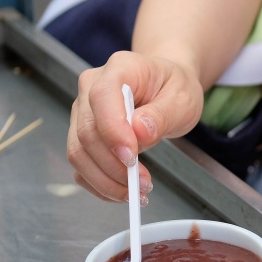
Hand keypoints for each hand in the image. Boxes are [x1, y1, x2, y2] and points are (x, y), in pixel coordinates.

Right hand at [67, 50, 204, 202]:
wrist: (165, 86)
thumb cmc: (174, 87)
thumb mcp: (182, 98)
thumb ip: (161, 115)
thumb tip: (139, 133)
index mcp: (118, 68)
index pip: (102, 98)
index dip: (113, 132)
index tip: (132, 159)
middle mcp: (91, 87)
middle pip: (87, 132)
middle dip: (113, 166)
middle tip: (144, 185)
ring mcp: (82, 111)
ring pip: (79, 152)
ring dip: (106, 180)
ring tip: (138, 192)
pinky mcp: (82, 134)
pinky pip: (81, 164)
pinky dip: (99, 183)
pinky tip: (122, 191)